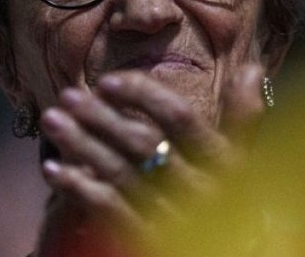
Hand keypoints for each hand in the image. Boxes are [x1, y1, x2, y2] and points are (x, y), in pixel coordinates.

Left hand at [34, 63, 266, 255]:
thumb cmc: (230, 198)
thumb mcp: (243, 158)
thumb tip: (252, 66)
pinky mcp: (148, 239)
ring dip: (80, 144)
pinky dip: (78, 187)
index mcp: (223, 162)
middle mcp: (200, 189)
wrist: (227, 251)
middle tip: (66, 95)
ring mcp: (172, 216)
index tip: (107, 81)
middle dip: (100, 116)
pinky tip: (53, 169)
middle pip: (142, 143)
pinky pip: (108, 209)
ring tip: (51, 121)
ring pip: (119, 173)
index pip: (181, 119)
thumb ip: (244, 115)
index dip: (143, 96)